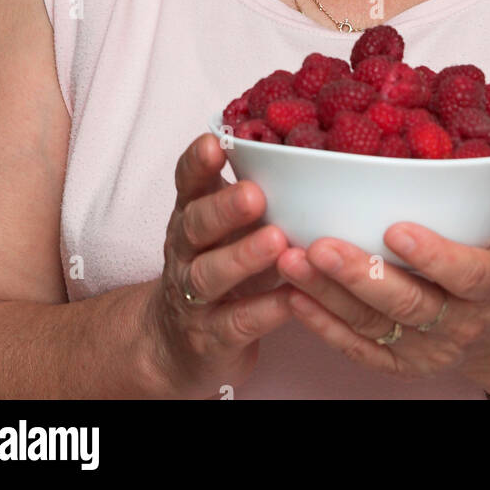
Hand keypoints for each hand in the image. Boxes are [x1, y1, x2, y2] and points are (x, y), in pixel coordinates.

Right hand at [143, 132, 294, 398]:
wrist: (178, 346)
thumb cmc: (219, 267)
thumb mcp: (224, 229)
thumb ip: (251, 193)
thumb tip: (310, 149)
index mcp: (191, 217)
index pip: (187, 183)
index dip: (197, 163)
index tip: (215, 143)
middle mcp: (186, 253)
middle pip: (195, 226)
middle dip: (223, 209)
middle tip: (254, 194)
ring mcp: (194, 298)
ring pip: (210, 275)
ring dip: (243, 257)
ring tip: (276, 241)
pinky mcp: (212, 337)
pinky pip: (238, 322)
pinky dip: (266, 309)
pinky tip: (292, 297)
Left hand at [275, 180, 489, 395]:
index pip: (466, 275)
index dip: (433, 255)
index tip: (396, 228)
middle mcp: (458, 324)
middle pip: (407, 305)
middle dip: (360, 275)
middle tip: (319, 244)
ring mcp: (425, 349)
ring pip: (372, 324)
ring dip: (327, 294)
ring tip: (289, 259)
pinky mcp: (400, 363)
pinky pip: (357, 347)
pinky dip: (322, 325)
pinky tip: (292, 295)